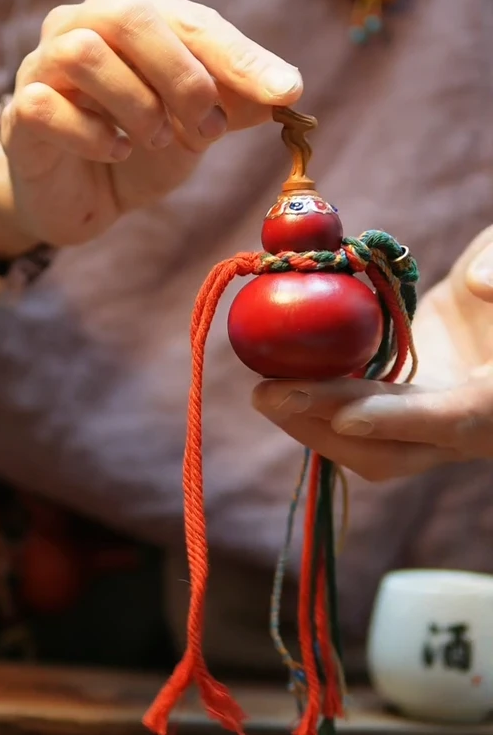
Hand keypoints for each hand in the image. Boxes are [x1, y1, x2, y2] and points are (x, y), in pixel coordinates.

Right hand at [0, 0, 301, 257]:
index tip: (283, 93)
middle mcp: (80, 23)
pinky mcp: (19, 114)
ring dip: (137, 104)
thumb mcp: (200, 122)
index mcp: (134, 11)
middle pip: (126, 14)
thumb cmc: (144, 143)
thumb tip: (288, 87)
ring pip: (82, 53)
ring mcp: (41, 65)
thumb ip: (238, 99)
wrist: (86, 195)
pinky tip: (117, 150)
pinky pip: (46, 106)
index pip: (190, 19)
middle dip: (180, 75)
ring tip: (159, 139)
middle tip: (208, 129)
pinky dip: (93, 134)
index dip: (239, 57)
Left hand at [252, 227, 492, 480]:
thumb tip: (478, 284)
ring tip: (263, 393)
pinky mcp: (401, 415)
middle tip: (269, 396)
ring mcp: (430, 429)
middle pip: (393, 449)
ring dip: (311, 426)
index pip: (453, 419)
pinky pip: (356, 427)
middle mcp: (466, 428)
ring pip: (368, 450)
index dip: (398, 420)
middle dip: (327, 425)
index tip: (347, 418)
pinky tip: (278, 383)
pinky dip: (316, 410)